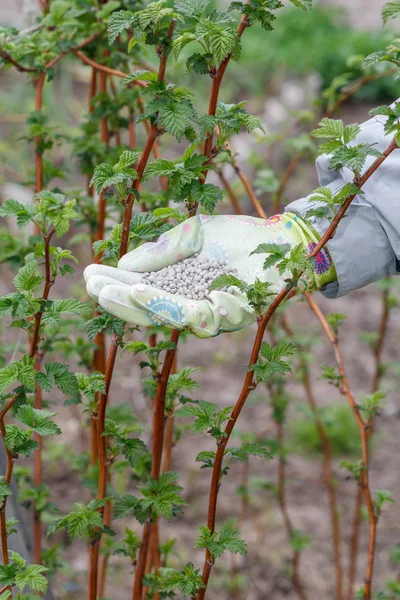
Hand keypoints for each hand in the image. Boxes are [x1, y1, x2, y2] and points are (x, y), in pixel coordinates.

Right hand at [84, 213, 331, 336]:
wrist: (280, 240)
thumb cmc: (236, 238)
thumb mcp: (192, 236)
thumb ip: (162, 251)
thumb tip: (126, 265)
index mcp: (179, 286)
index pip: (141, 291)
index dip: (115, 286)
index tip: (89, 275)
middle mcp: (192, 304)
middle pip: (151, 310)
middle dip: (121, 299)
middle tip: (95, 287)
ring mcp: (213, 313)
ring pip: (173, 316)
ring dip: (146, 304)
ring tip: (124, 289)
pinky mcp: (236, 315)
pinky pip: (209, 315)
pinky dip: (190, 305)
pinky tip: (171, 292)